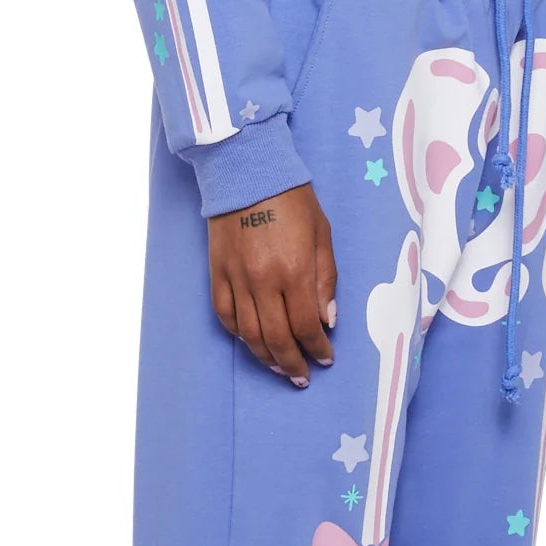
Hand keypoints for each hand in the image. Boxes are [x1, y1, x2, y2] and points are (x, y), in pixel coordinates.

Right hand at [208, 181, 337, 384]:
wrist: (247, 169)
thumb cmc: (292, 197)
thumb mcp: (322, 233)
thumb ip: (325, 279)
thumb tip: (327, 320)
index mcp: (294, 270)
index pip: (307, 326)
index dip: (318, 349)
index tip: (325, 359)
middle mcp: (263, 281)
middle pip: (277, 338)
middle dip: (293, 363)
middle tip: (303, 377)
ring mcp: (236, 278)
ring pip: (249, 334)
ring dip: (266, 356)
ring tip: (279, 367)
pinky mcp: (217, 271)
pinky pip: (225, 314)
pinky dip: (238, 334)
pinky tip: (250, 342)